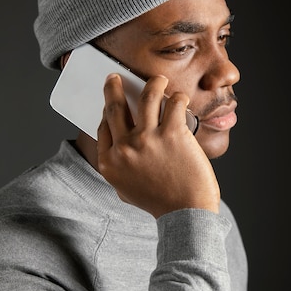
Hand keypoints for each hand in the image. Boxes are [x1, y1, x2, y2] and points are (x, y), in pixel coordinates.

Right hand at [96, 73, 219, 216]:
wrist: (187, 212)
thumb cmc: (161, 202)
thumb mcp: (126, 189)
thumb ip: (120, 166)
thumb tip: (120, 139)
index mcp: (109, 163)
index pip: (103, 128)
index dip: (107, 111)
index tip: (110, 100)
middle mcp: (124, 149)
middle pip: (115, 107)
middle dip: (113, 87)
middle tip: (115, 77)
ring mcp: (147, 139)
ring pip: (147, 97)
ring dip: (152, 83)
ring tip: (158, 79)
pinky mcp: (172, 133)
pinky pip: (174, 103)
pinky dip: (178, 97)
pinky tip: (181, 98)